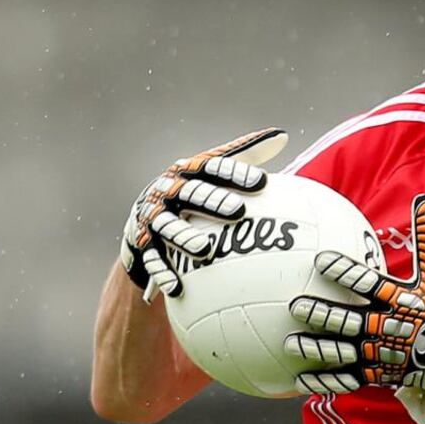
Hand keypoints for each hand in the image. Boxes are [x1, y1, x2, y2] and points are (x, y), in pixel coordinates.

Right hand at [120, 128, 287, 301]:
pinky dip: (163, 272)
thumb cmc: (195, 195)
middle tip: (238, 211)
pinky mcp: (141, 243)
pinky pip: (152, 259)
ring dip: (184, 237)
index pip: (214, 166)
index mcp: (188, 170)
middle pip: (191, 193)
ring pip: (167, 226)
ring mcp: (152, 216)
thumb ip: (246, 156)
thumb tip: (283, 135)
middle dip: (212, 201)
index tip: (262, 182)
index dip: (236, 172)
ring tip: (204, 250)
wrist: (146, 220)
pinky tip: (177, 287)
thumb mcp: (215, 174)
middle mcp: (167, 190)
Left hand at [284, 194, 424, 423]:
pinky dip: (324, 379)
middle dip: (322, 314)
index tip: (320, 260)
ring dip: (317, 348)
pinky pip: (347, 378)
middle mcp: (387, 327)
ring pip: (344, 351)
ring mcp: (381, 354)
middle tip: (296, 305)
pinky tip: (300, 378)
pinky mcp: (377, 374)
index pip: (368, 284)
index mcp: (399, 300)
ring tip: (291, 342)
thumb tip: (424, 198)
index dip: (345, 273)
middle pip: (349, 320)